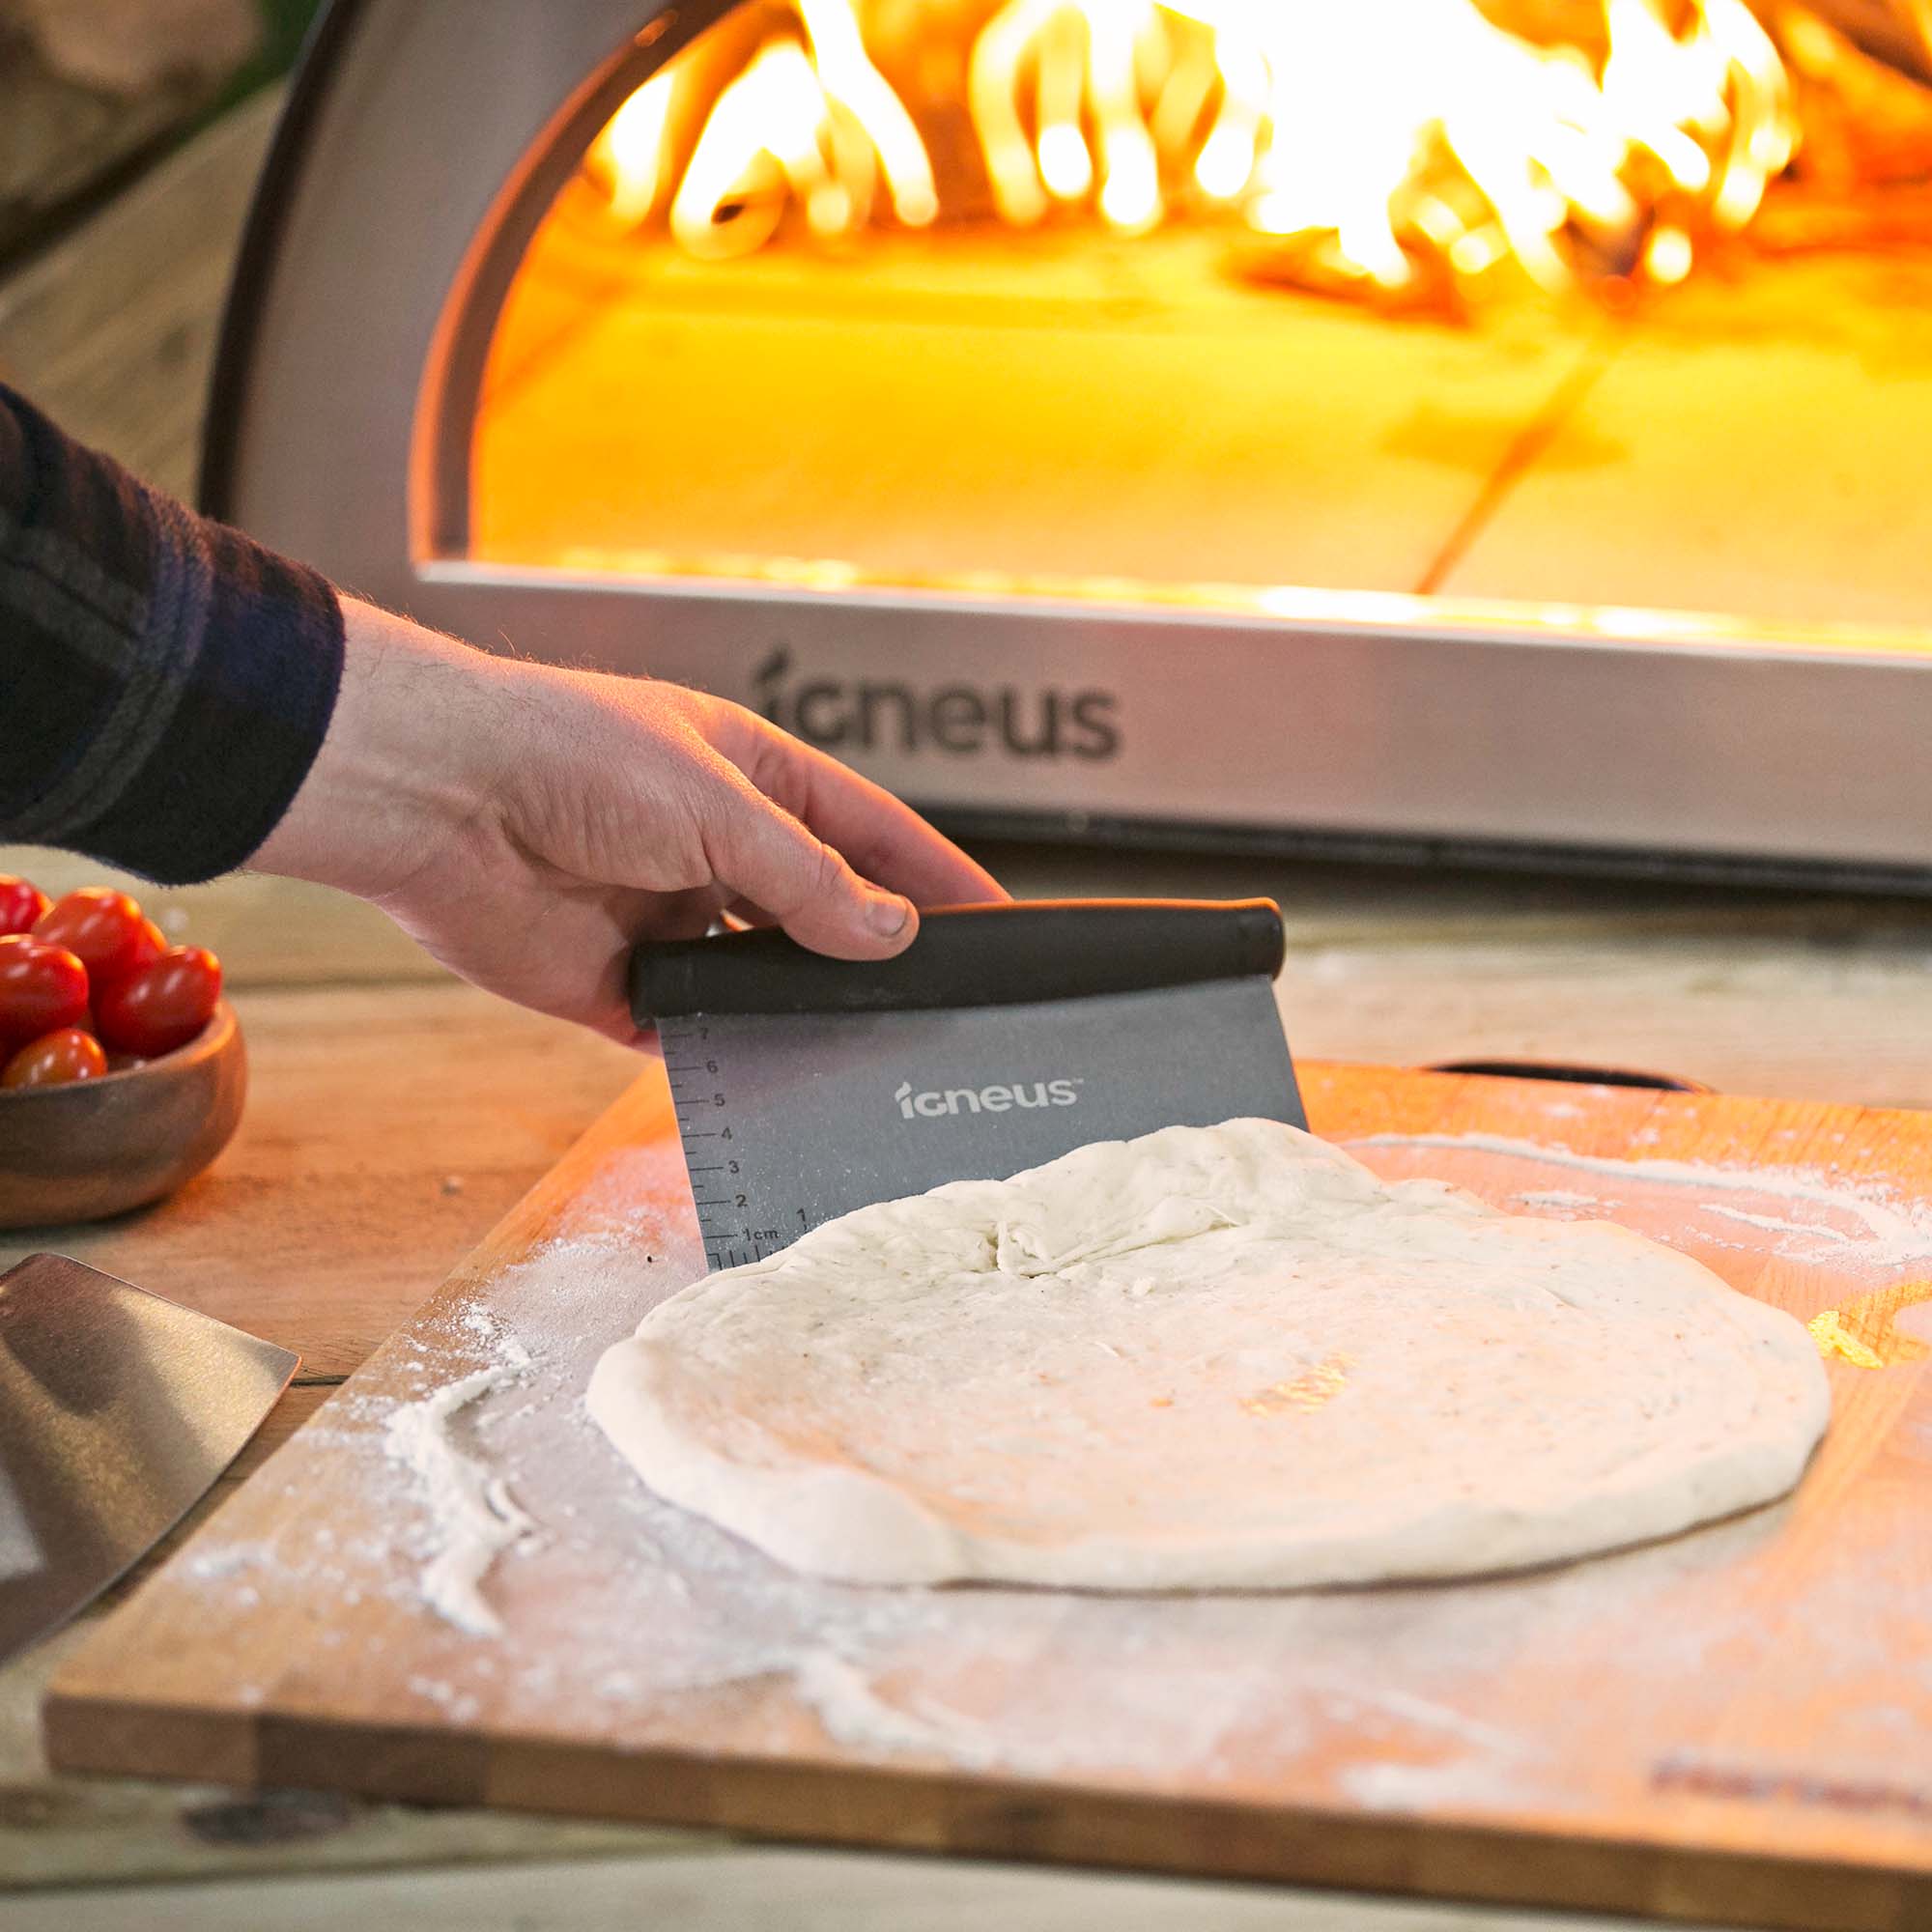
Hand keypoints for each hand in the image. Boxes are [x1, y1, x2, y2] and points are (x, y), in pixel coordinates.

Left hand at [251, 600, 1005, 1041]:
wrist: (438, 800)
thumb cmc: (569, 754)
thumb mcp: (720, 806)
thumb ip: (811, 881)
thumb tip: (890, 936)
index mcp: (749, 777)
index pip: (869, 833)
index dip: (935, 875)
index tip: (998, 919)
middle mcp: (714, 848)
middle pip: (821, 910)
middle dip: (875, 951)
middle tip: (944, 1002)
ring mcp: (668, 917)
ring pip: (762, 976)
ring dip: (804, 1004)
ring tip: (869, 1045)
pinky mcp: (617, 983)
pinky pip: (691, 1025)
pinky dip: (728, 1047)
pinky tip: (770, 1068)